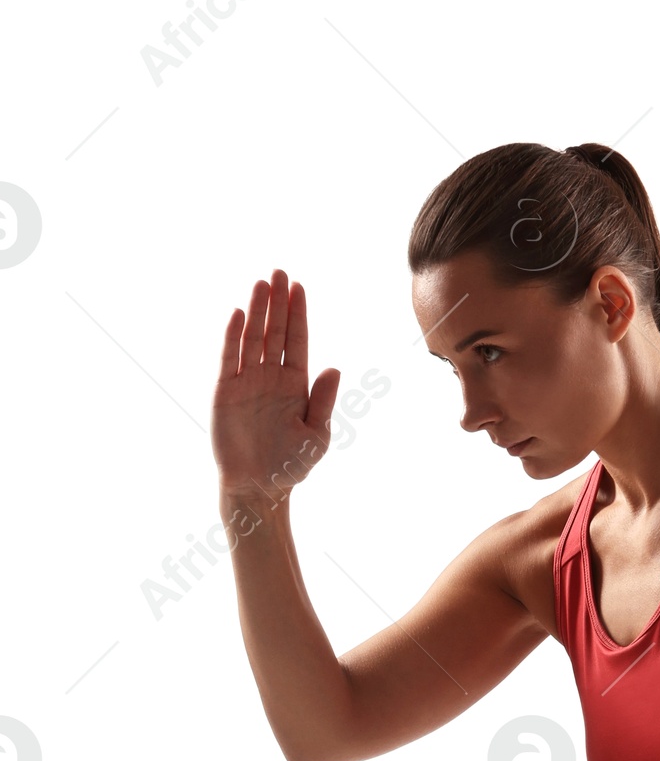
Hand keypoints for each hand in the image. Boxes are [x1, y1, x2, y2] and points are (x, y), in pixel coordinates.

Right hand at [212, 269, 340, 505]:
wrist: (259, 488)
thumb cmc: (291, 466)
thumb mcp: (316, 436)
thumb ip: (324, 402)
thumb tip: (334, 368)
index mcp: (296, 385)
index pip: (297, 341)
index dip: (298, 315)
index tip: (299, 287)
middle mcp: (271, 377)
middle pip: (274, 332)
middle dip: (278, 303)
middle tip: (280, 272)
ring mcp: (247, 381)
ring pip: (252, 338)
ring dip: (256, 311)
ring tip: (262, 283)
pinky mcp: (225, 391)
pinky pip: (229, 358)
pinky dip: (232, 336)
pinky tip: (237, 314)